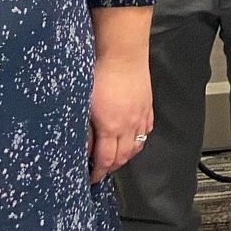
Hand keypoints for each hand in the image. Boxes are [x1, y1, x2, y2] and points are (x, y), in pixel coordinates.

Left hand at [88, 52, 154, 183]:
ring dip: (126, 155)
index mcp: (110, 127)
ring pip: (137, 145)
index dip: (98, 173)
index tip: (92, 178)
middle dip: (112, 168)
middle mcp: (128, 125)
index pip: (105, 160)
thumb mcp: (85, 104)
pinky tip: (132, 137)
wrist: (121, 52)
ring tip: (116, 157)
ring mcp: (140, 115)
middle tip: (101, 171)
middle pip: (123, 157)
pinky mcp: (147, 105)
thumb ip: (84, 129)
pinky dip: (139, 139)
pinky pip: (146, 129)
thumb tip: (83, 147)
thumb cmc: (100, 72)